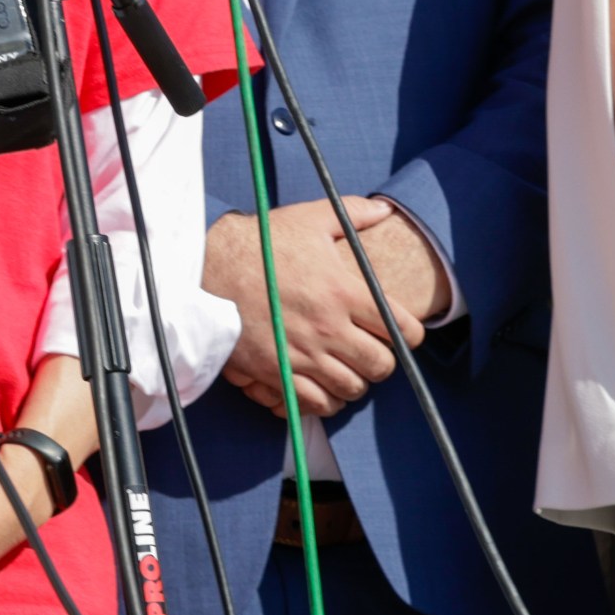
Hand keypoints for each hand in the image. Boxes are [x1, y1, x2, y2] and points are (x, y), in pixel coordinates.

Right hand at [206, 198, 442, 413]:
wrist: (205, 267)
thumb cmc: (259, 242)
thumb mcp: (308, 219)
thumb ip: (351, 214)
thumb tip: (383, 210)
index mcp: (344, 292)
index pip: (401, 329)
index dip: (409, 334)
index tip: (401, 331)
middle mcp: (328, 328)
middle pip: (380, 366)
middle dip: (381, 361)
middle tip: (370, 350)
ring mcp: (302, 354)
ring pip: (351, 388)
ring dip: (355, 382)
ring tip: (346, 369)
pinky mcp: (275, 371)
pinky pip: (315, 404)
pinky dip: (325, 401)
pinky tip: (322, 387)